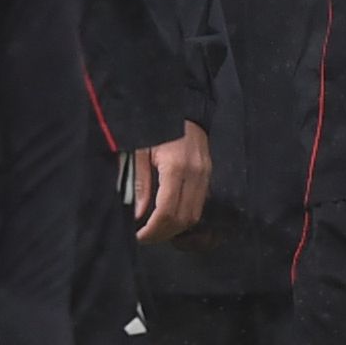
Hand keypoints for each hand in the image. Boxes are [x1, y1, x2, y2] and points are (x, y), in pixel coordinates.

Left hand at [126, 124, 211, 243]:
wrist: (182, 106)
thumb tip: (137, 213)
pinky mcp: (208, 173)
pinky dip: (183, 216)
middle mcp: (196, 173)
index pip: (166, 211)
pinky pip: (198, 204)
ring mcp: (205, 173)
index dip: (152, 230)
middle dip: (162, 234)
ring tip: (154, 230)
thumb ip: (138, 182)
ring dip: (174, 228)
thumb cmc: (154, 126)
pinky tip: (167, 216)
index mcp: (176, 167)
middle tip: (144, 238)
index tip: (137, 236)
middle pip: (183, 218)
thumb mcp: (138, 150)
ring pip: (194, 215)